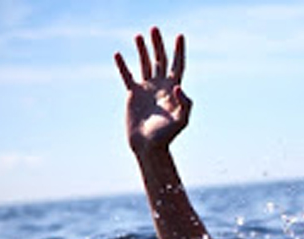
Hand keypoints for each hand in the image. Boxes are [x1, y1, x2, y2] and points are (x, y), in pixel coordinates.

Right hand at [114, 27, 190, 153]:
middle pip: (160, 60)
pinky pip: (127, 76)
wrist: (148, 146)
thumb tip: (179, 86)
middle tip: (154, 28)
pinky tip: (118, 54)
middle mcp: (161, 86)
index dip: (179, 51)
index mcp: (174, 90)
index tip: (180, 35)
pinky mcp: (133, 94)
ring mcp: (147, 89)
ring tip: (139, 35)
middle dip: (158, 44)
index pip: (178, 65)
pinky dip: (123, 66)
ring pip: (145, 64)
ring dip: (142, 50)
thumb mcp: (181, 121)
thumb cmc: (167, 136)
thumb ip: (185, 104)